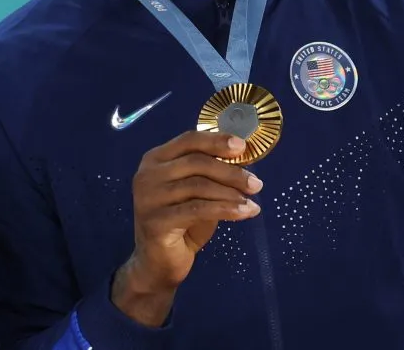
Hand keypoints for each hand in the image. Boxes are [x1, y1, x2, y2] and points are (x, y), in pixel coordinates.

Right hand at [111, 131, 262, 325]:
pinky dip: (226, 209)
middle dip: (231, 171)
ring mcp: (148, 197)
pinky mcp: (156, 221)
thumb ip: (209, 174)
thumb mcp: (196, 193)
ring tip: (252, 202)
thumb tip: (243, 157)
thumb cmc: (180, 224)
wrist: (158, 263)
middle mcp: (147, 174)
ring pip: (199, 186)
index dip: (217, 140)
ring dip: (231, 192)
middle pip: (196, 162)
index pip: (189, 140)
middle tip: (256, 183)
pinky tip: (245, 213)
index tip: (243, 147)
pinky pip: (198, 209)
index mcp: (155, 160)